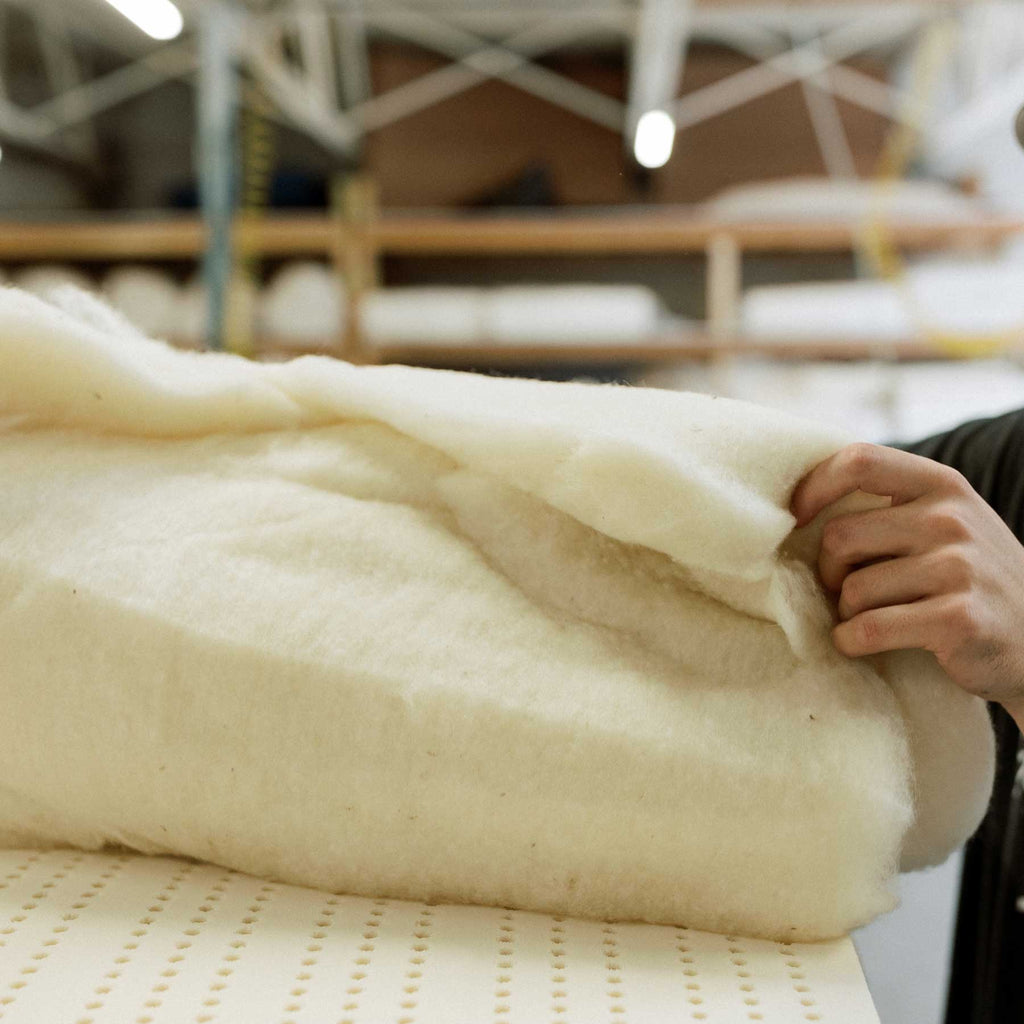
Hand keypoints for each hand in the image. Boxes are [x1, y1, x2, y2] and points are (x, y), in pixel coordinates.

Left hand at [791, 442, 1023, 724]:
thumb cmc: (967, 578)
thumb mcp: (942, 523)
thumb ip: (889, 506)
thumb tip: (797, 502)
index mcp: (941, 485)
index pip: (858, 461)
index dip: (813, 487)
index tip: (796, 517)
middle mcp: (951, 519)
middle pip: (839, 537)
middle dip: (828, 571)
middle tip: (844, 590)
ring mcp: (959, 568)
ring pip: (851, 589)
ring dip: (846, 613)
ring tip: (870, 618)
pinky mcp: (957, 618)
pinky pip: (869, 628)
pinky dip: (851, 641)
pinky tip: (861, 642)